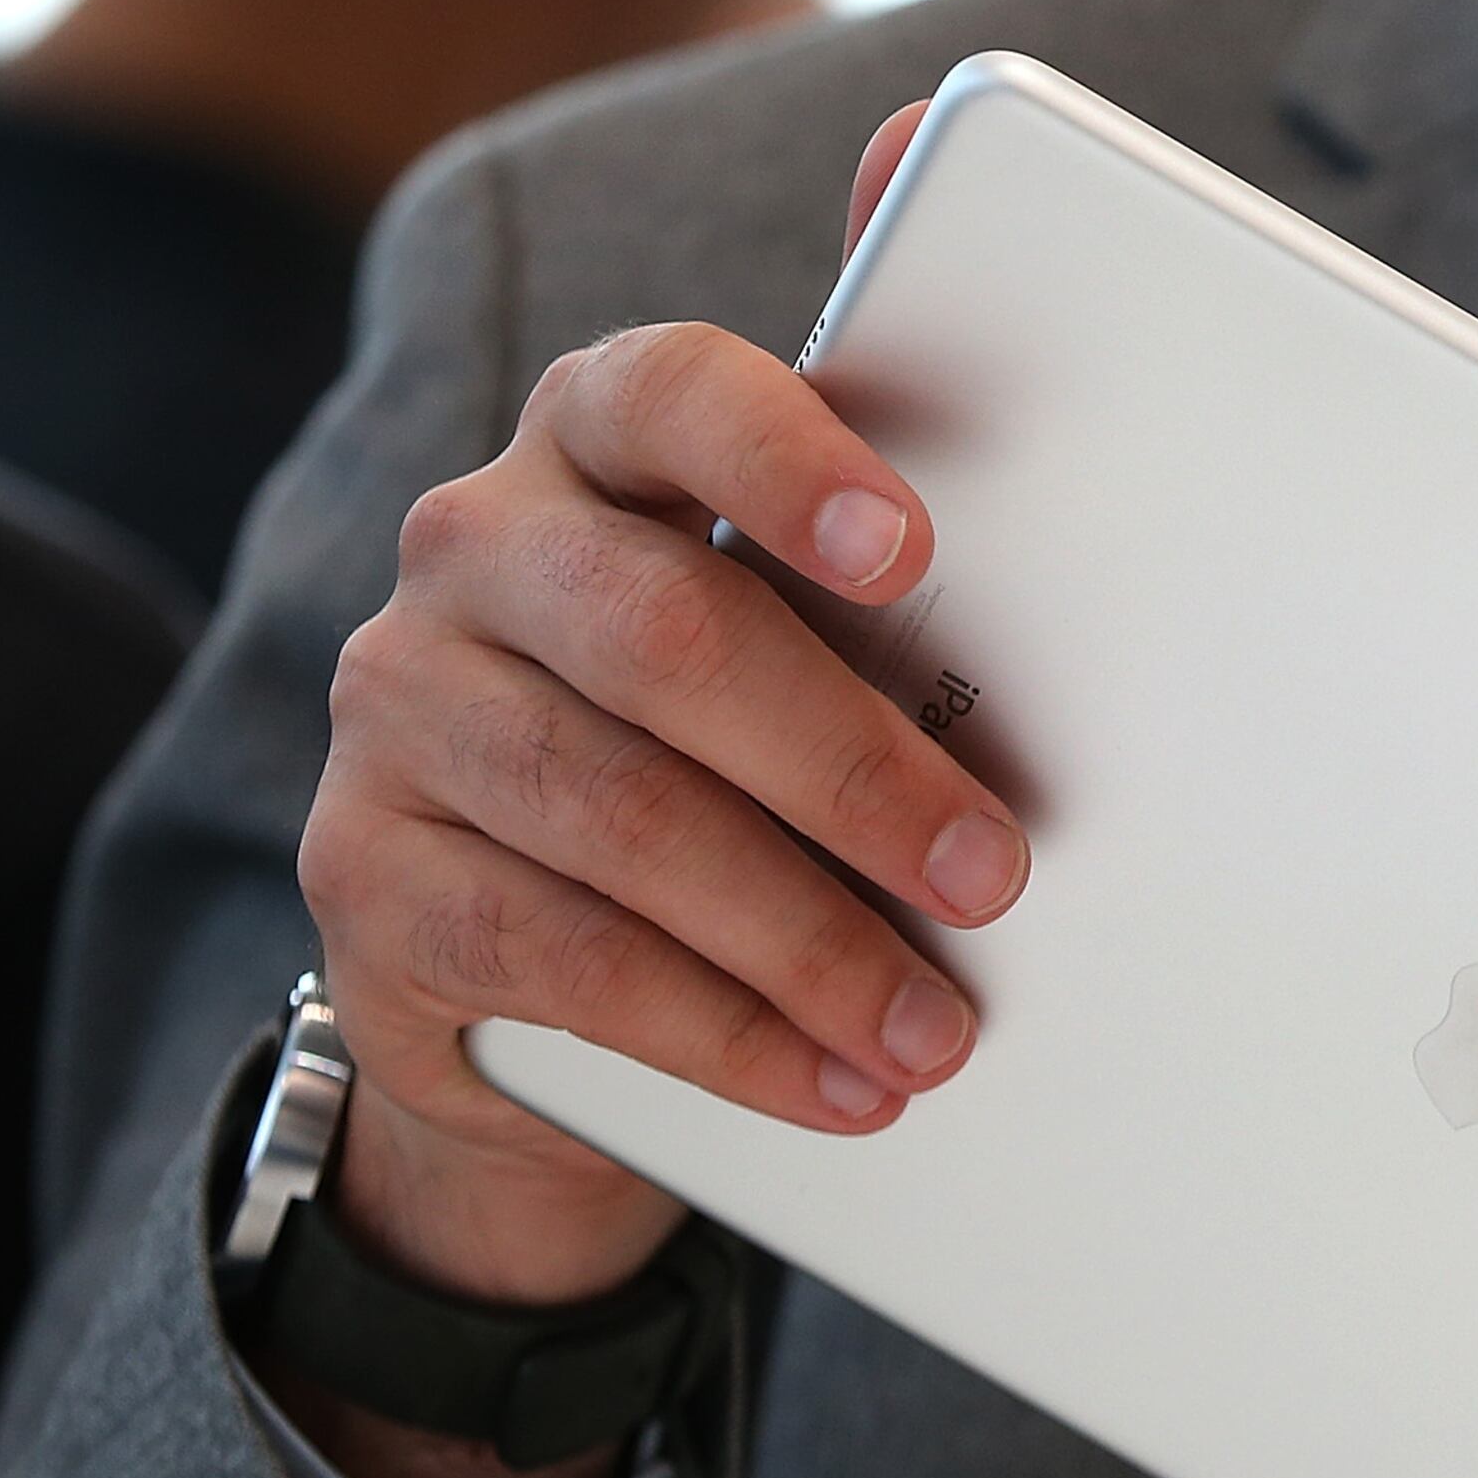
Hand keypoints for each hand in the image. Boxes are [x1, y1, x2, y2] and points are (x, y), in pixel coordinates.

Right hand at [284, 105, 1020, 1477]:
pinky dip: (728, 1033)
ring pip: (619, 815)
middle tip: (997, 872)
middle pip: (664, 634)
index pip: (672, 395)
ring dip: (808, 940)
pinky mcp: (369, 877)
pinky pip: (559, 956)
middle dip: (854, 769)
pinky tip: (840, 1082)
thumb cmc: (731, 749)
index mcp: (600, 445)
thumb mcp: (811, 648)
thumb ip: (904, 575)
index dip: (789, 463)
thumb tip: (1108, 509)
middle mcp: (477, 550)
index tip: (912, 551)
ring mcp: (403, 710)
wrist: (536, 957)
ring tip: (938, 1029)